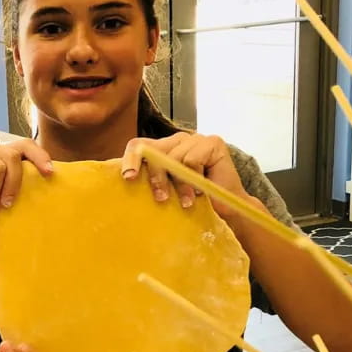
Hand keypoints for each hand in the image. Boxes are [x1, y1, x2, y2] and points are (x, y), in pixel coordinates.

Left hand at [119, 133, 249, 221]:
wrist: (226, 211)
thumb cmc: (193, 203)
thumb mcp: (165, 191)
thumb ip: (149, 180)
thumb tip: (125, 180)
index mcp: (161, 149)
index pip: (138, 146)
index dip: (130, 160)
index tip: (128, 178)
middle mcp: (176, 141)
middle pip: (154, 150)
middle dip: (156, 177)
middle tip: (161, 198)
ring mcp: (195, 139)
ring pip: (174, 157)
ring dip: (180, 184)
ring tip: (187, 201)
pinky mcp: (212, 142)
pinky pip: (192, 159)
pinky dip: (195, 177)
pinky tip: (202, 189)